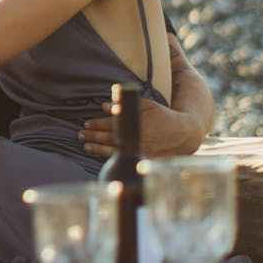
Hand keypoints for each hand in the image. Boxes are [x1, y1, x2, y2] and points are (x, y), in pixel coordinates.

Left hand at [79, 98, 202, 158]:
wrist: (181, 134)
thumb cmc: (161, 116)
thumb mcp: (145, 105)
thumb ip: (125, 104)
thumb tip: (105, 105)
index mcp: (135, 123)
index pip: (110, 123)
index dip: (97, 124)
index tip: (86, 123)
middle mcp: (135, 138)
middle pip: (108, 137)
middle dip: (93, 136)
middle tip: (81, 134)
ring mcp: (138, 150)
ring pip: (112, 150)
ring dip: (97, 148)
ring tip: (86, 145)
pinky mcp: (140, 159)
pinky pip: (121, 159)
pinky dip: (109, 157)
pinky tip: (100, 155)